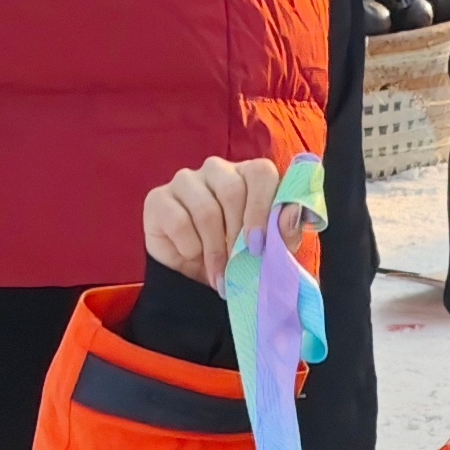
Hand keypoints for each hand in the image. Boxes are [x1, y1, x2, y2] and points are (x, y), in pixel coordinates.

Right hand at [141, 156, 284, 287]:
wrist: (195, 279)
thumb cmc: (236, 258)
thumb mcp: (267, 251)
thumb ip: (283, 232)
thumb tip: (290, 212)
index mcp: (248, 176)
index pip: (260, 172)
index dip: (262, 207)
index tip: (258, 243)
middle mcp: (216, 170)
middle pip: (232, 190)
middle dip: (237, 235)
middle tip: (237, 265)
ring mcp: (185, 180)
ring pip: (205, 208)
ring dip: (214, 249)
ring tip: (219, 273)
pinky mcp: (158, 199)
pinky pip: (178, 221)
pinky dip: (189, 248)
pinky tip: (192, 256)